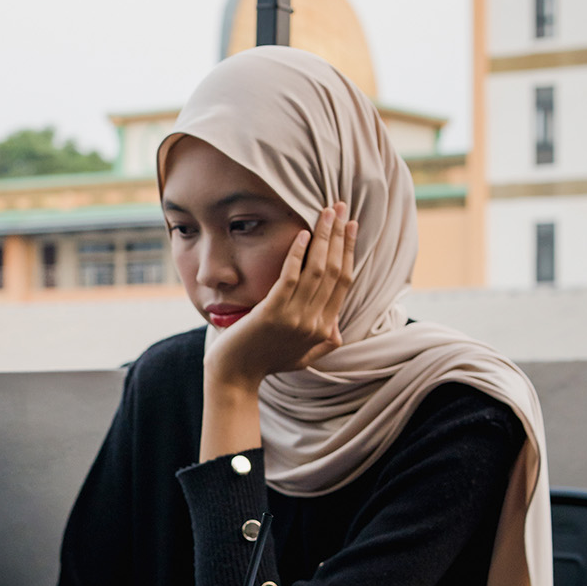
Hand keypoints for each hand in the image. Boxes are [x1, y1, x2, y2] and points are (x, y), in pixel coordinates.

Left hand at [207, 202, 356, 392]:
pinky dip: (298, 254)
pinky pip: (290, 277)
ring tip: (325, 212)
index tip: (350, 227)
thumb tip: (337, 330)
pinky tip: (302, 234)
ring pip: (317, 270)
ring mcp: (294, 318)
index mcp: (324, 330)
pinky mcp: (272, 313)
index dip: (349, 252)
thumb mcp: (301, 357)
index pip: (344, 283)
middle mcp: (315, 323)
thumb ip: (322, 343)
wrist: (235, 377)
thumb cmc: (265, 364)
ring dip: (323, 237)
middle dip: (340, 236)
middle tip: (341, 208)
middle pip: (335, 271)